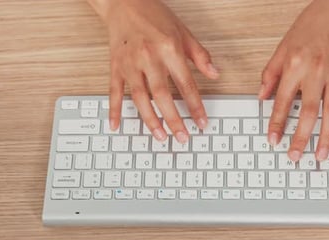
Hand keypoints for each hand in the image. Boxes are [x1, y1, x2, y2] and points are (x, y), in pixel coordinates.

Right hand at [88, 0, 218, 142]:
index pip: (186, 84)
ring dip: (150, 119)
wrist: (125, 2)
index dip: (195, 106)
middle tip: (182, 137)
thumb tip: (215, 74)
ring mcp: (130, 63)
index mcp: (169, 49)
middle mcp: (149, 57)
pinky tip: (116, 125)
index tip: (201, 122)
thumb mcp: (183, 32)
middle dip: (173, 119)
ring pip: (139, 97)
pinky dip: (114, 110)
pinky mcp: (115, 66)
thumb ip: (200, 55)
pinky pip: (114, 92)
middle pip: (162, 95)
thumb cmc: (155, 16)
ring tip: (159, 137)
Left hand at [260, 0, 328, 160]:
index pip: (283, 101)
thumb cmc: (309, 28)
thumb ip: (270, 75)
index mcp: (296, 66)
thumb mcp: (282, 48)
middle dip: (301, 137)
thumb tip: (262, 97)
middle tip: (294, 156)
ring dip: (327, 136)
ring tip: (321, 155)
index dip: (276, 122)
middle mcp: (316, 72)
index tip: (273, 139)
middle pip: (308, 112)